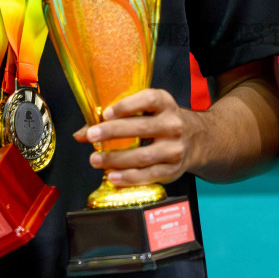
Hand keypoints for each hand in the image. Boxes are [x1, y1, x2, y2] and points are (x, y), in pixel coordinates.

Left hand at [74, 88, 204, 186]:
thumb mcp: (147, 112)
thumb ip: (115, 119)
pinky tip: (112, 176)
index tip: (106, 113)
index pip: (148, 100)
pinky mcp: (173, 169)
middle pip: (141, 128)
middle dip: (113, 132)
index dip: (126, 106)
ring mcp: (175, 148)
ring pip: (143, 155)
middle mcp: (173, 124)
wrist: (198, 140)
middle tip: (91, 136)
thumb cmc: (163, 122)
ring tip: (95, 159)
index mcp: (165, 104)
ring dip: (116, 159)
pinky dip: (128, 177)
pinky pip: (149, 175)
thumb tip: (80, 134)